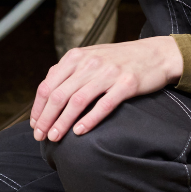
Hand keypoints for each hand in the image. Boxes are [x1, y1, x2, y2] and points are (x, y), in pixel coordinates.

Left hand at [29, 37, 183, 141]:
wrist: (155, 54)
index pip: (48, 85)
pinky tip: (79, 132)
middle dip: (46, 118)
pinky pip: (103, 105)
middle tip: (40, 136)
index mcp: (75, 57)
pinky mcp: (126, 84)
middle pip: (58, 95)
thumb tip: (46, 92)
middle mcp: (89, 63)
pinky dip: (89, 120)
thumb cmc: (119, 60)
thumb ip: (69, 71)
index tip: (35, 124)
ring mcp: (108, 73)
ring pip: (77, 101)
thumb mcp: (89, 57)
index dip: (38, 107)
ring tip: (55, 137)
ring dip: (62, 122)